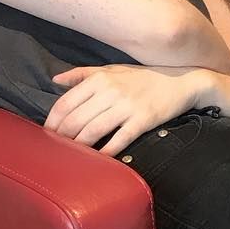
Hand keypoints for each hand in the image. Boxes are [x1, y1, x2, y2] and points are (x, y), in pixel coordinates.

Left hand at [44, 64, 203, 156]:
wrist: (182, 81)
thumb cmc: (144, 77)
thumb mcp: (113, 69)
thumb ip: (82, 74)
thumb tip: (55, 79)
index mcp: (100, 78)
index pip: (65, 103)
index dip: (52, 121)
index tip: (47, 134)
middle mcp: (111, 91)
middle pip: (75, 120)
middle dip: (61, 138)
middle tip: (55, 149)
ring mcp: (128, 106)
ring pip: (93, 131)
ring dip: (78, 147)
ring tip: (71, 156)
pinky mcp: (143, 120)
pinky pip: (119, 140)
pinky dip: (106, 152)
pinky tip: (98, 159)